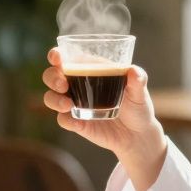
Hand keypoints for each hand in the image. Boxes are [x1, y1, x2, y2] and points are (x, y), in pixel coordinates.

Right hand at [41, 48, 165, 184]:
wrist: (137, 135)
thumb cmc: (138, 107)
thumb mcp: (140, 92)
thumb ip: (138, 80)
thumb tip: (133, 71)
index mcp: (90, 70)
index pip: (66, 58)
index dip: (56, 55)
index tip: (56, 57)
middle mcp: (77, 85)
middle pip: (52, 76)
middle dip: (52, 77)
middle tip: (63, 84)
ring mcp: (75, 105)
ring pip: (51, 98)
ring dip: (54, 99)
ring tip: (68, 105)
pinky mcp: (76, 123)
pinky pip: (63, 120)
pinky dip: (66, 119)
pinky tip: (76, 121)